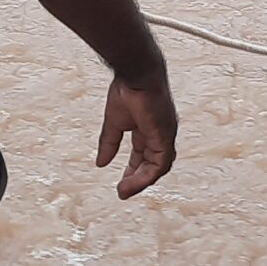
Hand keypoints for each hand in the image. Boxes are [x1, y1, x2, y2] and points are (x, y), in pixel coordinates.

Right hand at [97, 70, 176, 198]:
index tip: (122, 183)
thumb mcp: (114, 123)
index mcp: (148, 128)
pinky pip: (159, 164)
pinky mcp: (166, 136)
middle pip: (153, 164)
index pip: (144, 155)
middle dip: (138, 179)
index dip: (133, 170)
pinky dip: (146, 176)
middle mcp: (160, 134)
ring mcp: (165, 135)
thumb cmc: (127, 89)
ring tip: (124, 191)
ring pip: (158, 167)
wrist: (136, 74)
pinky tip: (132, 182)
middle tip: (123, 191)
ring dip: (140, 181)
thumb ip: (109, 143)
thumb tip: (100, 163)